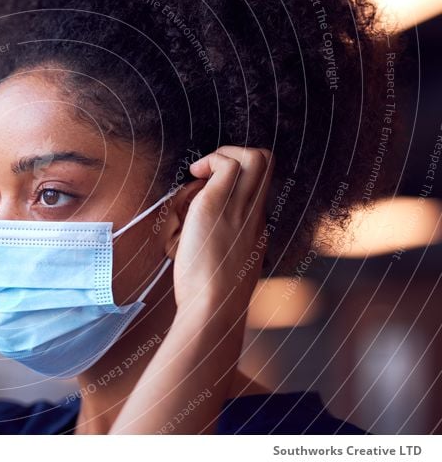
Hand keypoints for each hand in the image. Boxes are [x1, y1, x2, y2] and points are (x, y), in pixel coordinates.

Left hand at [172, 146, 273, 316]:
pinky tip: (194, 176)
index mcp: (255, 229)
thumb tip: (195, 234)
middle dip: (238, 154)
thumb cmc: (208, 297)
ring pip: (256, 157)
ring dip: (224, 154)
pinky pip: (227, 165)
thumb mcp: (219, 270)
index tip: (211, 187)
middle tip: (209, 173)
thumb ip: (218, 248)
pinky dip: (211, 161)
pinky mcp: (216, 205)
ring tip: (200, 173)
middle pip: (267, 162)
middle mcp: (254, 214)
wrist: (212, 308)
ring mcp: (240, 209)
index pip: (259, 187)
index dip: (238, 177)